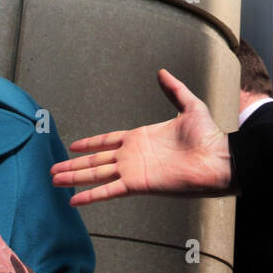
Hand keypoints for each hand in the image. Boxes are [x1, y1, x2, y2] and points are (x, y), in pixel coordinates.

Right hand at [50, 69, 231, 204]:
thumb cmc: (208, 135)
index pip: (108, 141)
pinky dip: (91, 195)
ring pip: (96, 174)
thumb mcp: (190, 106)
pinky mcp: (138, 184)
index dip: (91, 144)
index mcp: (141, 138)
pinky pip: (109, 190)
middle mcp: (133, 156)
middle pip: (96, 161)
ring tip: (55, 180)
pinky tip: (74, 200)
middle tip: (53, 169)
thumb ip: (174, 89)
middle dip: (74, 165)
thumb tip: (163, 72)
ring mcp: (134, 171)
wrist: (219, 158)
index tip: (73, 145)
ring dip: (75, 178)